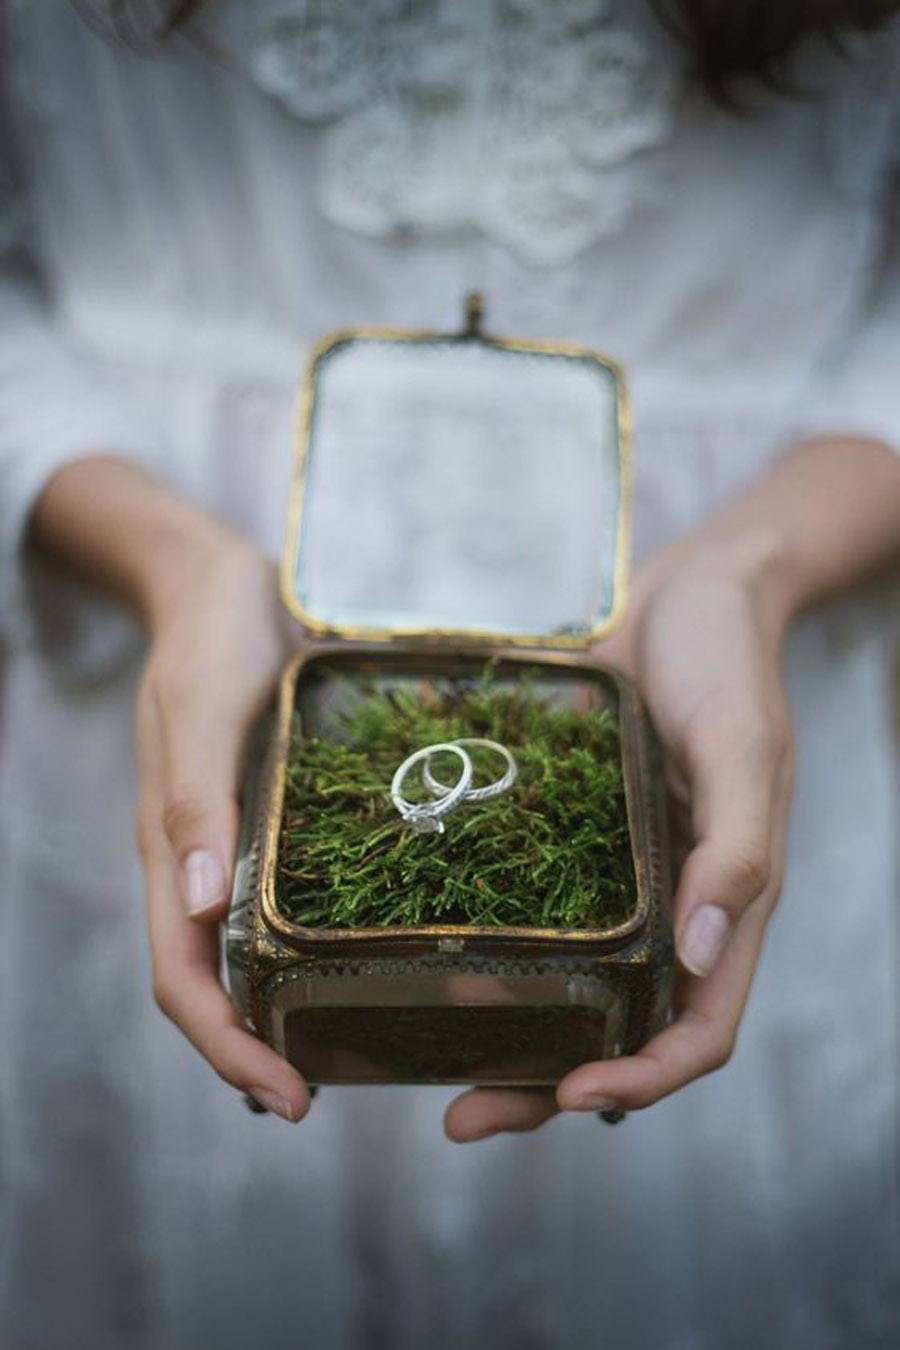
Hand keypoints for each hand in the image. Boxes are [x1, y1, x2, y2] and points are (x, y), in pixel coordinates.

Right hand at [134, 535, 310, 1122]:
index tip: (288, 1097)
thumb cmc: (209, 639)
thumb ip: (196, 802)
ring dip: (269, 1012)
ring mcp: (227, 841)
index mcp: (168, 849)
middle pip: (206, 982)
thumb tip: (195, 907)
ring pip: (235, 952)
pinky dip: (296, 947)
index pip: (180, 978)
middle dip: (249, 1051)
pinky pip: (271, 900)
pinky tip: (347, 956)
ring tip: (330, 1051)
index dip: (225, 1048)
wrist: (217, 582)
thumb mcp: (204, 710)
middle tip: (315, 1096)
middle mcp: (196, 860)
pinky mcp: (263, 816)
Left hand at [444, 529, 794, 1140]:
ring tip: (422, 1051)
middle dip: (544, 1086)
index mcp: (719, 903)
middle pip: (613, 1029)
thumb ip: (736, 852)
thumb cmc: (729, 664)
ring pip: (559, 981)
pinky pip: (524, 901)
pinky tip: (410, 941)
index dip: (642, 1082)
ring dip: (502, 1030)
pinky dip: (481, 937)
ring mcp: (610, 872)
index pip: (695, 1030)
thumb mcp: (744, 748)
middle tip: (460, 1114)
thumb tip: (698, 958)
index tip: (571, 1098)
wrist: (691, 589)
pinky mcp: (564, 830)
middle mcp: (663, 905)